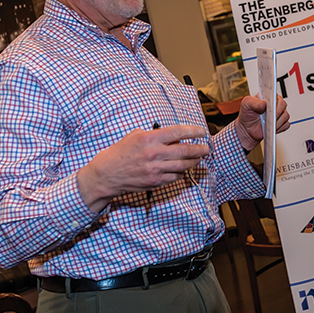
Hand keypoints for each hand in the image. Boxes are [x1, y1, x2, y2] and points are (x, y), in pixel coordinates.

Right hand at [77, 125, 208, 212]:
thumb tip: (174, 137)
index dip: (193, 131)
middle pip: (185, 151)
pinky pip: (175, 177)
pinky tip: (183, 169)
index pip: (178, 132)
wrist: (107, 174)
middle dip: (199, 149)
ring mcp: (155, 169)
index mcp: (149, 139)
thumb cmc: (120, 152)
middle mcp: (154, 154)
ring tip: (199, 158)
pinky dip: (181, 172)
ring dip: (194, 162)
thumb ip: (155, 135)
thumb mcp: (136, 135)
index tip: (202, 131)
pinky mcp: (155, 182)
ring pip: (183, 165)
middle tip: (206, 148)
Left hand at [235, 95, 289, 151]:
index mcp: (268, 97)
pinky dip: (279, 128)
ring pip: (285, 116)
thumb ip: (254, 102)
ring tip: (268, 124)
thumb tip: (263, 104)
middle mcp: (276, 104)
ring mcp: (280, 114)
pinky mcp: (282, 123)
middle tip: (270, 117)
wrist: (248, 128)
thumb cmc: (248, 114)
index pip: (275, 95)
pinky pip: (286, 125)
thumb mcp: (246, 104)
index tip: (270, 105)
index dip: (274, 100)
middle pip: (283, 105)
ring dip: (277, 121)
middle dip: (277, 112)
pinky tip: (272, 128)